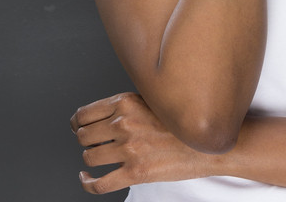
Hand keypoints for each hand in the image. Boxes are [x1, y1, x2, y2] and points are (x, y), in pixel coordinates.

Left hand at [70, 92, 217, 192]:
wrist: (209, 144)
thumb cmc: (180, 123)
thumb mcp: (149, 101)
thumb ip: (124, 106)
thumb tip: (98, 116)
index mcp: (125, 103)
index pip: (83, 114)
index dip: (77, 124)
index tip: (78, 128)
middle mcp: (124, 124)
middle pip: (83, 136)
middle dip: (85, 142)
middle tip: (94, 144)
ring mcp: (129, 149)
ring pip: (89, 157)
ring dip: (90, 160)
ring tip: (97, 159)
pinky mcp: (136, 173)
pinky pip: (99, 184)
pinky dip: (87, 183)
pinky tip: (86, 179)